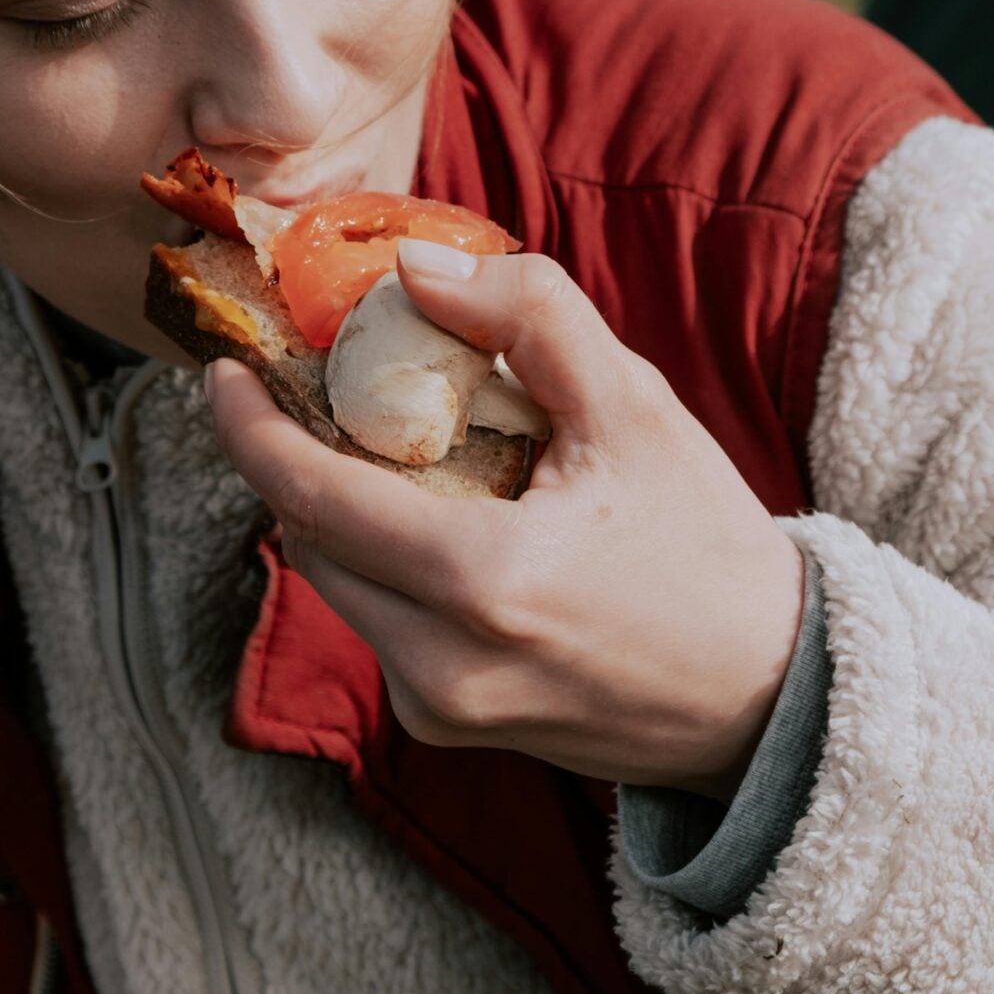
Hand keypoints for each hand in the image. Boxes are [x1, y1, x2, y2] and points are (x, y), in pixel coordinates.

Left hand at [205, 241, 804, 799]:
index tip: (223, 370)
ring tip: (406, 449)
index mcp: (482, 584)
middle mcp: (438, 664)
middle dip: (298, 456)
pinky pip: (378, 622)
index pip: (312, 497)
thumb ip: (529, 318)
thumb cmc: (707, 547)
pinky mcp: (447, 727)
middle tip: (321, 386)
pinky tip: (449, 519)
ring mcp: (438, 708)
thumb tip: (415, 267)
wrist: (770, 696)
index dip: (250, 428)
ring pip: (336, 582)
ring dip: (343, 509)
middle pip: (308, 538)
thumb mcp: (636, 408)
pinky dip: (386, 560)